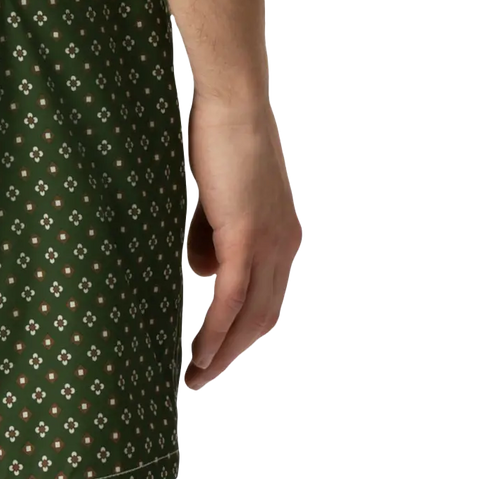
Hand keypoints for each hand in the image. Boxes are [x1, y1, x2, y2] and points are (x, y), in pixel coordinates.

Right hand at [183, 92, 302, 391]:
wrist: (234, 100)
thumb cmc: (221, 136)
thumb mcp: (219, 196)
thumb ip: (212, 234)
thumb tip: (201, 272)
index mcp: (283, 236)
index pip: (267, 299)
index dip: (241, 331)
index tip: (214, 353)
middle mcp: (286, 247)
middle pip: (263, 320)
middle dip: (232, 354)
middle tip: (199, 378)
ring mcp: (270, 244)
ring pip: (248, 318)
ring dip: (221, 352)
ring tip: (192, 376)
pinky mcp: (247, 237)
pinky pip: (231, 298)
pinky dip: (216, 331)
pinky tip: (197, 352)